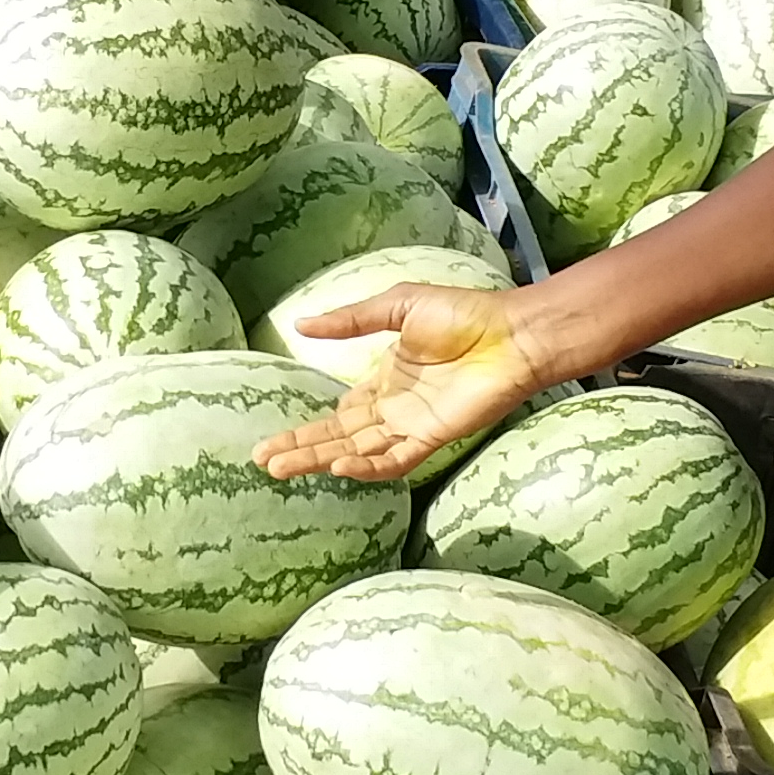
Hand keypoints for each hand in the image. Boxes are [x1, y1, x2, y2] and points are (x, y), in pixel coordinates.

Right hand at [253, 282, 547, 483]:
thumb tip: (301, 323)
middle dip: (300, 448)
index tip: (272, 439)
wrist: (512, 333)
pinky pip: (395, 459)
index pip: (340, 412)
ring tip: (281, 468)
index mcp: (386, 378)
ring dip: (320, 459)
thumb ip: (351, 320)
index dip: (308, 426)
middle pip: (338, 436)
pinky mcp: (433, 437)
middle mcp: (394, 408)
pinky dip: (367, 466)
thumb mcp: (398, 305)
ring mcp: (411, 425)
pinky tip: (338, 467)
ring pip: (356, 451)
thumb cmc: (463, 314)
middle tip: (261, 461)